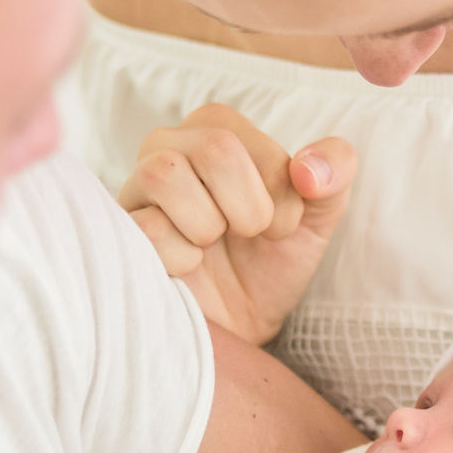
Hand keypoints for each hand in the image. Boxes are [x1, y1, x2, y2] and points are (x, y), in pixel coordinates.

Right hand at [119, 104, 355, 344]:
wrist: (241, 324)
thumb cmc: (272, 259)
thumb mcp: (318, 214)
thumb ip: (334, 171)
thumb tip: (310, 170)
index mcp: (216, 127)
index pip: (256, 141)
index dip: (281, 194)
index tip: (279, 225)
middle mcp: (168, 144)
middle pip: (215, 148)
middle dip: (249, 208)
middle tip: (248, 236)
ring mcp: (134, 188)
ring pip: (166, 175)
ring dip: (209, 226)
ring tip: (212, 246)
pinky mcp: (118, 232)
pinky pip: (148, 230)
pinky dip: (185, 260)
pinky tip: (189, 268)